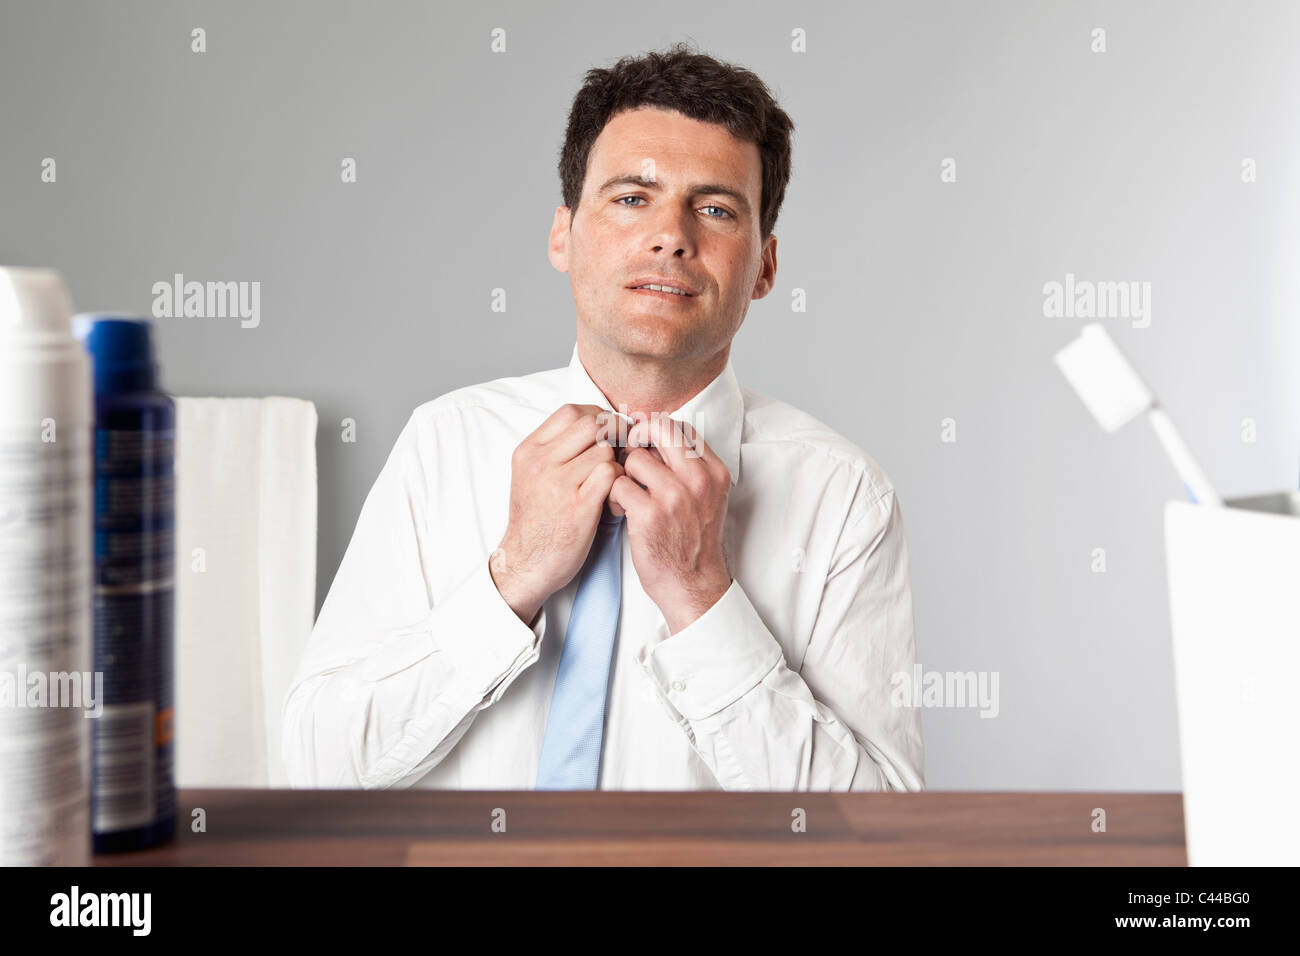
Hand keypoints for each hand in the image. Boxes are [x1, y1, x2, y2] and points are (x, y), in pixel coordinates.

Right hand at [491, 403, 625, 623]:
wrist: (526, 563)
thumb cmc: (535, 520)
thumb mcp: (530, 476)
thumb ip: (555, 449)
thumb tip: (595, 425)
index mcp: (529, 451)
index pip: (571, 411)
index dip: (598, 416)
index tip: (608, 431)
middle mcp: (541, 463)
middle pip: (592, 424)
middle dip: (614, 433)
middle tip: (623, 449)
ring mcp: (559, 484)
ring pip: (605, 449)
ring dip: (618, 462)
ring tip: (616, 480)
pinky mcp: (579, 507)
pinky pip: (611, 475)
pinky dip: (620, 482)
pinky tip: (615, 497)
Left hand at [607, 412, 732, 633]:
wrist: (693, 584)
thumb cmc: (694, 540)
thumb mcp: (706, 497)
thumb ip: (686, 467)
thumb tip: (651, 434)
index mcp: (714, 472)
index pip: (681, 427)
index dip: (656, 429)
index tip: (644, 442)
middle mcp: (698, 479)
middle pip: (659, 428)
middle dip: (637, 436)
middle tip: (629, 455)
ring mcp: (674, 496)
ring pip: (635, 457)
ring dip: (624, 474)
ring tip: (627, 494)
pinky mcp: (649, 514)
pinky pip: (619, 484)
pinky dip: (614, 496)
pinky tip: (621, 511)